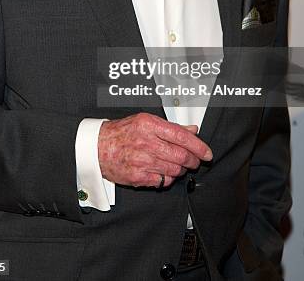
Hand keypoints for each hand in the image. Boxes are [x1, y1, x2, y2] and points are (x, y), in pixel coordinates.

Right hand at [98, 112, 212, 187]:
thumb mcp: (145, 121)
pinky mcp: (138, 176)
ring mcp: (142, 160)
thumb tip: (192, 130)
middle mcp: (146, 142)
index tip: (207, 152)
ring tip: (178, 165)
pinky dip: (168, 178)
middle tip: (195, 161)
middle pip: (181, 156)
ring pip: (175, 170)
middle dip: (193, 160)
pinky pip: (163, 181)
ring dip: (181, 170)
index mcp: (149, 125)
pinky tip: (164, 172)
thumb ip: (170, 127)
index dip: (199, 146)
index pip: (182, 136)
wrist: (97, 147)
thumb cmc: (121, 132)